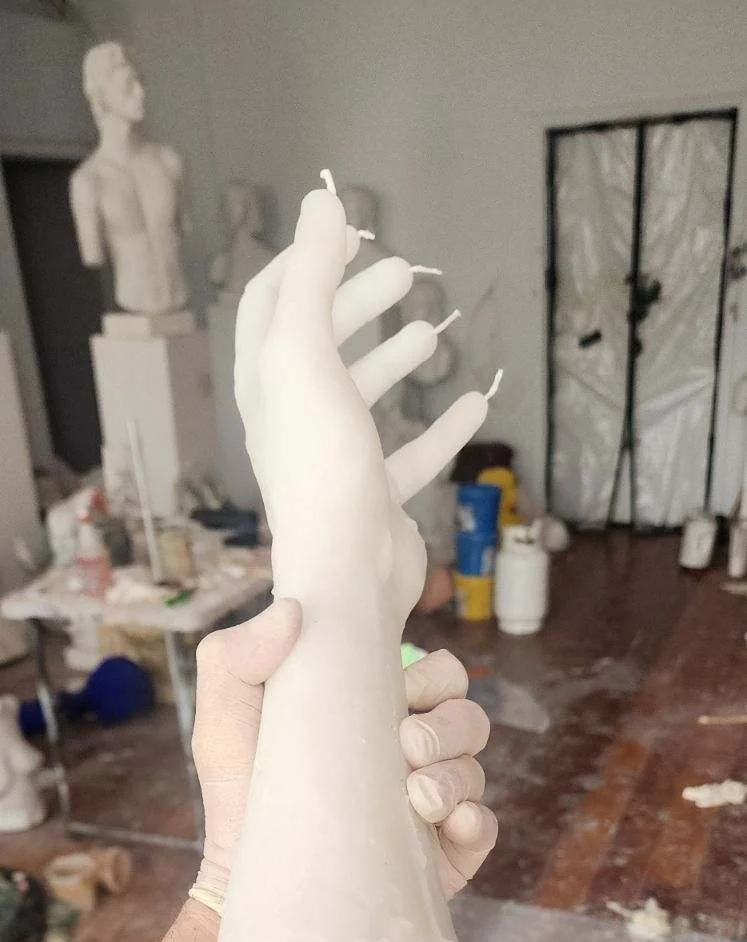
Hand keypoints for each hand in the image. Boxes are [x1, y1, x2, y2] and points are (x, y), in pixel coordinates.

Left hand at [192, 609, 496, 902]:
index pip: (440, 676)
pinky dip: (474, 821)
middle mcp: (413, 754)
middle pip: (468, 718)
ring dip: (456, 774)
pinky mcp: (441, 856)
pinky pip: (483, 829)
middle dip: (448, 724)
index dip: (433, 675)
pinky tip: (445, 825)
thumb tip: (294, 611)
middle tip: (406, 745)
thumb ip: (237, 655)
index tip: (401, 689)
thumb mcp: (223, 718)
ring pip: (476, 769)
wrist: (244, 878)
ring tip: (416, 795)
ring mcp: (431, 805)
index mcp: (377, 712)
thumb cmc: (239, 795)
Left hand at [234, 187, 489, 617]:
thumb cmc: (321, 460)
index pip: (269, 304)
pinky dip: (439, 428)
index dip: (303, 261)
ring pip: (362, 397)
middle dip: (356, 302)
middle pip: (319, 344)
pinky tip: (473, 406)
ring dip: (394, 359)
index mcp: (266, 383)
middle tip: (402, 272)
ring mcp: (334, 461)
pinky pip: (408, 455)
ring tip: (433, 332)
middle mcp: (292, 420)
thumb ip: (313, 274)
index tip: (348, 234)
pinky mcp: (374, 499)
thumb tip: (321, 200)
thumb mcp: (306, 351)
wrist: (347, 571)